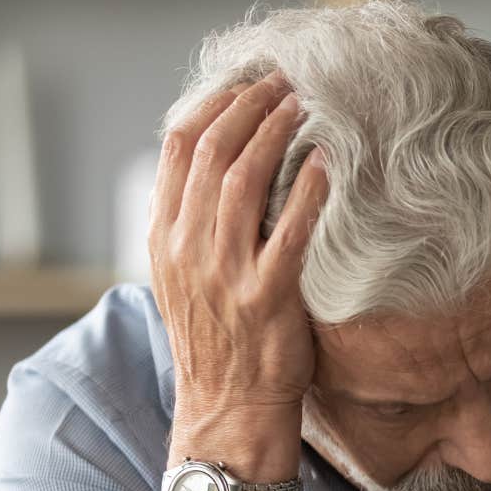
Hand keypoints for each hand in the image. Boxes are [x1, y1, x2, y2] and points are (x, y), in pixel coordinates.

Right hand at [150, 72, 328, 473]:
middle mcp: (187, 248)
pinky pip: (288, 231)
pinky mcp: (266, 297)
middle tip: (282, 84)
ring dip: (276, 135)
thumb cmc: (218, 339)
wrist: (228, 407)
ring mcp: (224, 272)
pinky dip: (307, 191)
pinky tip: (326, 163)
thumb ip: (192, 223)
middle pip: (212, 151)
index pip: (176, 148)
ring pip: (243, 180)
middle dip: (249, 107)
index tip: (244, 83)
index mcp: (164, 236)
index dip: (213, 105)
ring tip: (303, 107)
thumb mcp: (184, 277)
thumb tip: (217, 164)